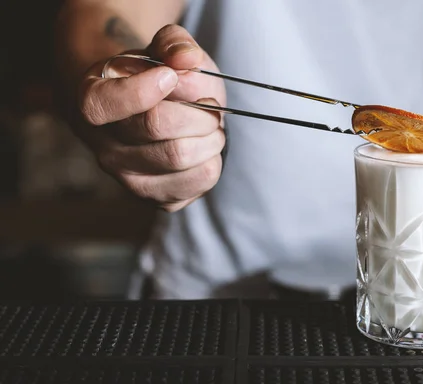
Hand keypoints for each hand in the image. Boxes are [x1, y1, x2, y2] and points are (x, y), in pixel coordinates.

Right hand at [76, 25, 225, 211]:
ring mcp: (127, 176)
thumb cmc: (157, 78)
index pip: (106, 103)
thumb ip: (174, 43)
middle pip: (157, 128)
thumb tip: (187, 58)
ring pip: (181, 159)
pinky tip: (206, 150)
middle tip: (210, 107)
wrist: (151, 113)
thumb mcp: (164, 49)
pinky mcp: (155, 198)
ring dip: (210, 138)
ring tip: (211, 127)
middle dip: (197, 112)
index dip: (144, 88)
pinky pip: (195, 186)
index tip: (170, 76)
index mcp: (93, 100)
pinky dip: (213, 163)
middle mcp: (103, 144)